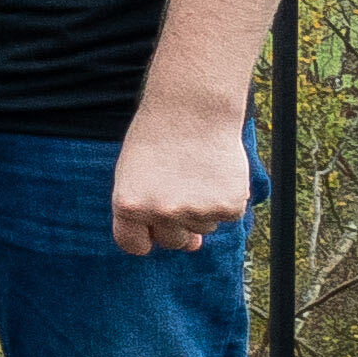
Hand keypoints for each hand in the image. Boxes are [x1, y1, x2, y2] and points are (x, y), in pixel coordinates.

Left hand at [116, 90, 256, 257]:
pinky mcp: (228, 207)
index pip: (134, 245)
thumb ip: (149, 212)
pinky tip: (217, 173)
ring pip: (203, 227)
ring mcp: (196, 211)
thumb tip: (192, 246)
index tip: (152, 225)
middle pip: (173, 241)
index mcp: (128, 205)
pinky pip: (227, 215)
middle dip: (177, 223)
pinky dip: (226, 198)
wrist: (192, 109)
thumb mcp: (135, 175)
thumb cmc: (158, 139)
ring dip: (202, 207)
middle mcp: (161, 212)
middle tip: (179, 187)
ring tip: (196, 172)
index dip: (145, 237)